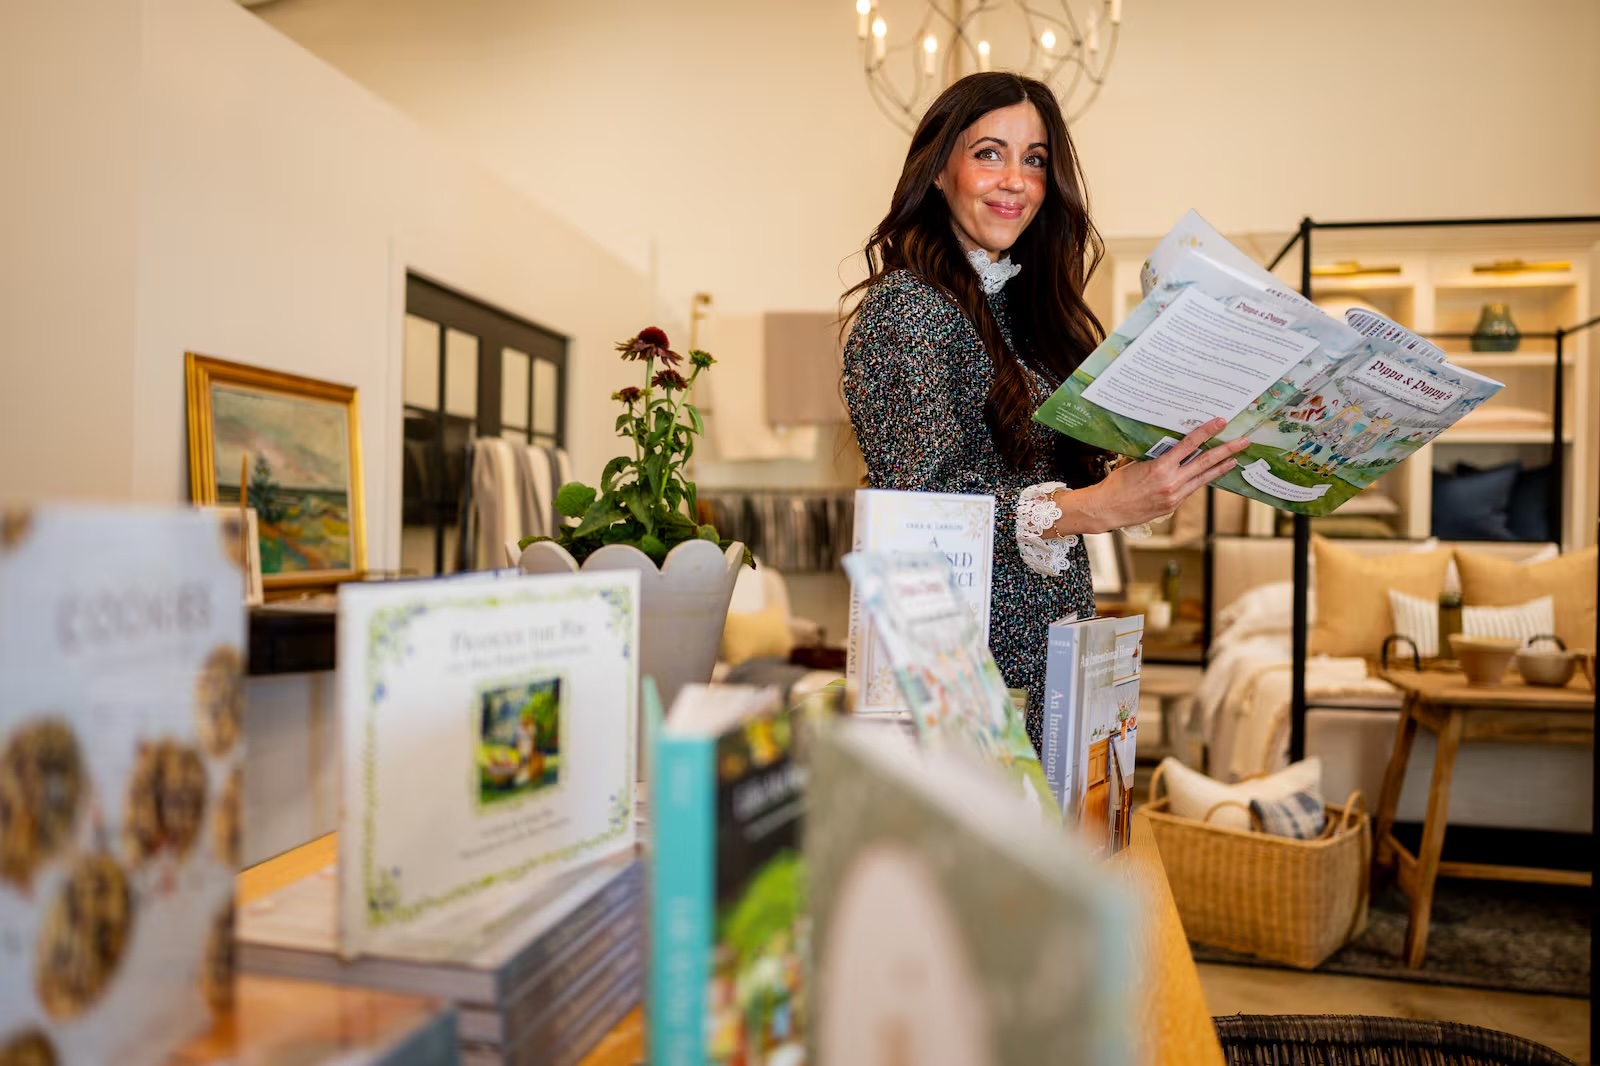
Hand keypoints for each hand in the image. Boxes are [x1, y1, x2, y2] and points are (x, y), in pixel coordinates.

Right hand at [1053, 418, 1250, 533]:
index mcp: (1161, 467)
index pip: (1189, 445)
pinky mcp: (1172, 507)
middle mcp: (1171, 482)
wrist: (1107, 509)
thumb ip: (1154, 456)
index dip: (1207, 432)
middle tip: (1243, 441)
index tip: (1220, 422)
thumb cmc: (1116, 485)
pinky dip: (1201, 480)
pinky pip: (1191, 489)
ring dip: (1220, 467)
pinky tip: (1208, 475)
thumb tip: (1169, 447)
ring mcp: (1174, 496)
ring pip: (1203, 478)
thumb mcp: (1134, 463)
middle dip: (1227, 450)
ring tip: (1235, 459)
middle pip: (1205, 462)